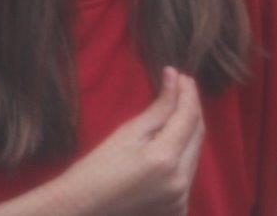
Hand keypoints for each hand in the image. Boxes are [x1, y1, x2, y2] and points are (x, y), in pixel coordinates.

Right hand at [0, 68, 203, 215]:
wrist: (79, 211)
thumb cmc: (95, 170)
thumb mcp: (128, 133)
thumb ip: (159, 106)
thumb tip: (174, 75)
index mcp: (165, 159)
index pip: (188, 117)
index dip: (188, 94)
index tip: (183, 76)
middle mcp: (179, 182)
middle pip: (197, 135)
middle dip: (192, 110)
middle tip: (182, 87)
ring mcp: (179, 200)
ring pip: (195, 154)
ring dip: (189, 132)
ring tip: (176, 110)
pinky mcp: (176, 210)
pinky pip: (187, 174)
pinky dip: (182, 156)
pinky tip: (171, 142)